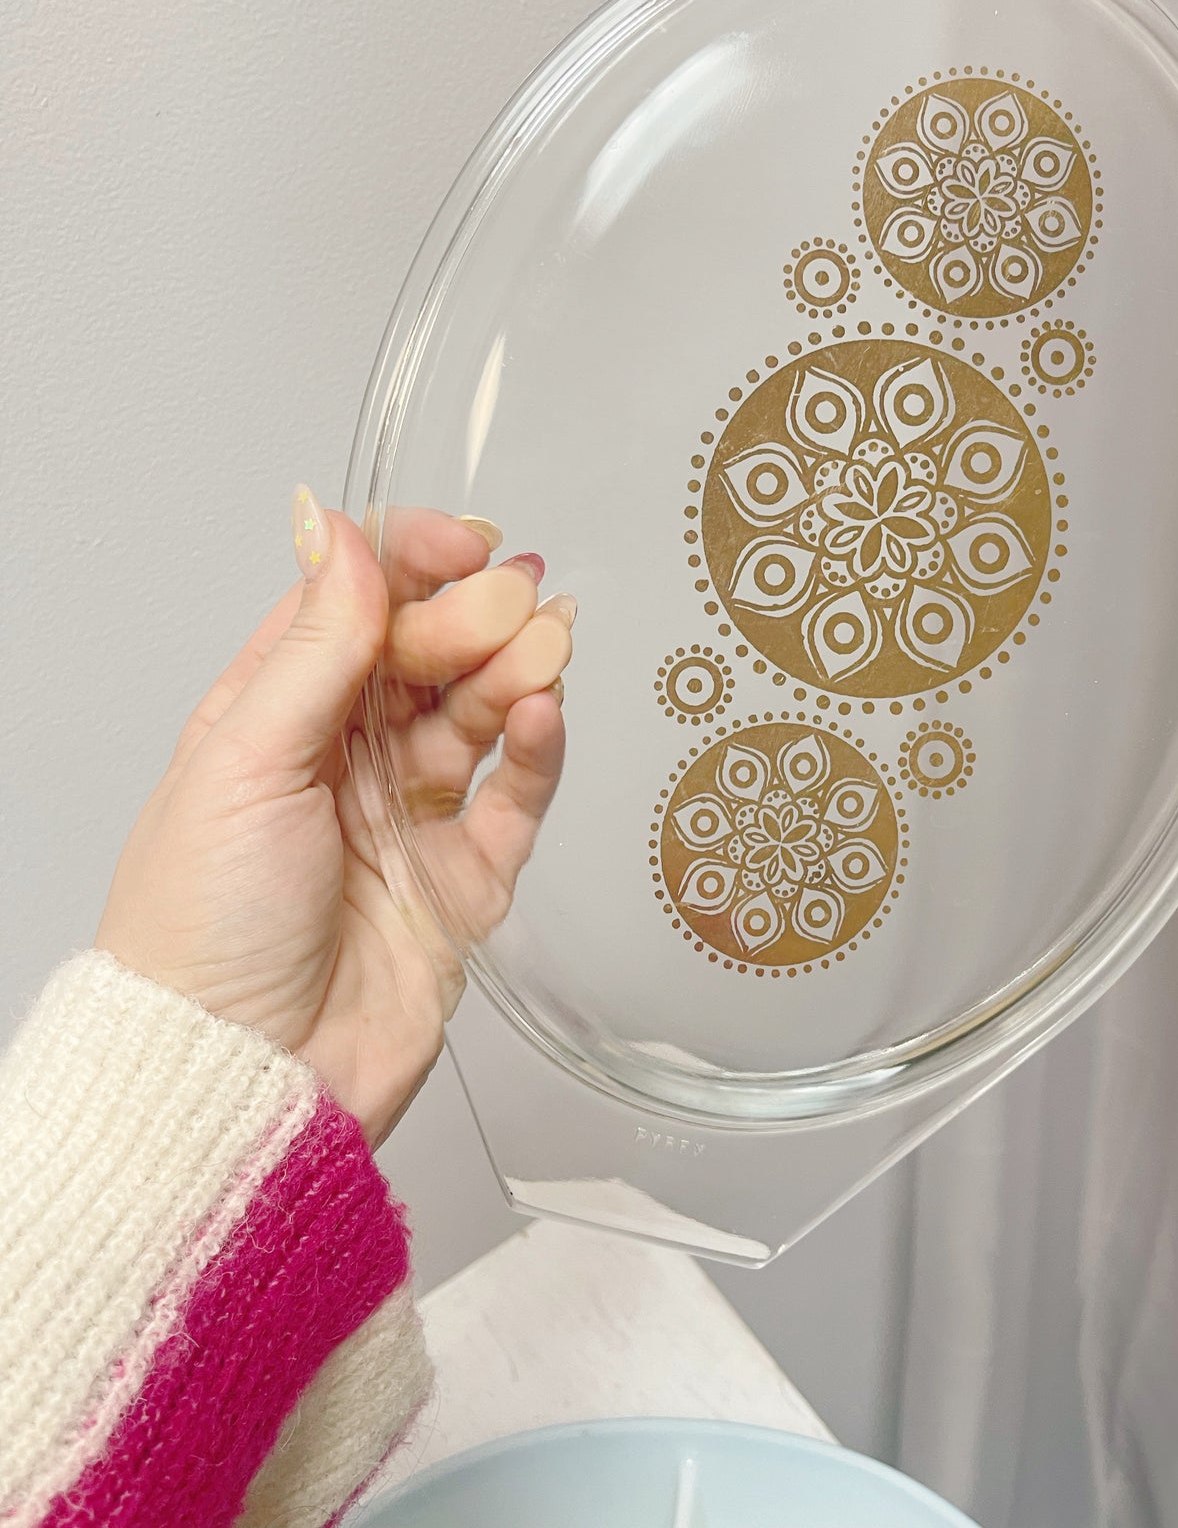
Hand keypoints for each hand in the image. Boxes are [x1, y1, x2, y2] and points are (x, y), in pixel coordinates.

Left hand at [97, 491, 573, 1145]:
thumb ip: (312, 644)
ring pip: (480, 715)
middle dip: (472, 616)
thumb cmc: (203, 929)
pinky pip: (517, 798)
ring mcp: (409, 817)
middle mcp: (344, 758)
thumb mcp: (245, 759)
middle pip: (427, 654)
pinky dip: (539, 751)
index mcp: (273, 715)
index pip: (354, 606)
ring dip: (515, 670)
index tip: (461, 545)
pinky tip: (545, 712)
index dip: (410, 563)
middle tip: (508, 603)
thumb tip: (334, 525)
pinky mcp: (466, 880)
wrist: (242, 1081)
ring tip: (541, 648)